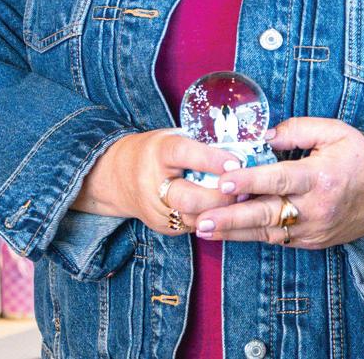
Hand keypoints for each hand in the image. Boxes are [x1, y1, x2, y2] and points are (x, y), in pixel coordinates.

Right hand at [73, 129, 240, 235]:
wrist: (119, 177)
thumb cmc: (156, 151)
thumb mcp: (174, 137)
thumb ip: (202, 145)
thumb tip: (241, 150)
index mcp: (160, 152)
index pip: (186, 155)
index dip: (213, 160)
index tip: (236, 163)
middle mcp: (155, 182)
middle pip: (190, 197)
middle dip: (221, 197)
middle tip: (244, 191)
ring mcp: (157, 209)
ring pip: (194, 218)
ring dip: (221, 212)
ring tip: (241, 203)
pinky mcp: (163, 226)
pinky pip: (192, 226)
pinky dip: (211, 219)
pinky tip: (226, 212)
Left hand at [192, 117, 363, 248]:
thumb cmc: (360, 158)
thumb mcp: (335, 131)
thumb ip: (298, 129)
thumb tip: (263, 136)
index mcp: (320, 177)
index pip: (279, 179)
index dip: (250, 180)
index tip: (223, 181)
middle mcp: (315, 208)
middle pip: (267, 214)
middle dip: (231, 217)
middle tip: (201, 217)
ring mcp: (313, 229)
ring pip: (267, 233)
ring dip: (234, 231)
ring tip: (203, 229)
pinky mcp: (312, 241)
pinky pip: (278, 240)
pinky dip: (252, 236)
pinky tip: (228, 232)